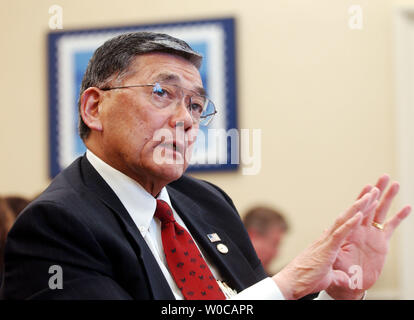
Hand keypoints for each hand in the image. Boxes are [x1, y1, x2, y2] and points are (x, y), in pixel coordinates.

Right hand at [273, 188, 378, 299]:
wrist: (291, 282)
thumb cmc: (305, 280)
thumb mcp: (328, 278)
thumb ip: (338, 276)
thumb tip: (346, 279)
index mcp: (327, 243)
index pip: (344, 225)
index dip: (355, 213)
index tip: (364, 203)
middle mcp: (326, 239)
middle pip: (346, 217)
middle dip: (359, 204)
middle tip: (371, 192)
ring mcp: (326, 242)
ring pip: (344, 220)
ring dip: (358, 208)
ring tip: (370, 196)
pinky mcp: (327, 249)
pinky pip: (341, 234)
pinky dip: (351, 223)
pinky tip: (360, 214)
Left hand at [326, 174, 410, 298]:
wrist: (349, 283)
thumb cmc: (338, 273)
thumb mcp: (334, 264)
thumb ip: (335, 256)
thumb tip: (327, 241)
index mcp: (347, 232)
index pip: (354, 214)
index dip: (361, 202)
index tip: (369, 190)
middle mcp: (359, 229)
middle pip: (368, 206)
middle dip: (375, 191)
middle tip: (382, 177)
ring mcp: (370, 234)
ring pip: (380, 212)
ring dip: (387, 197)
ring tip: (394, 184)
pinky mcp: (381, 241)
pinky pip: (391, 226)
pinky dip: (399, 217)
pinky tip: (406, 207)